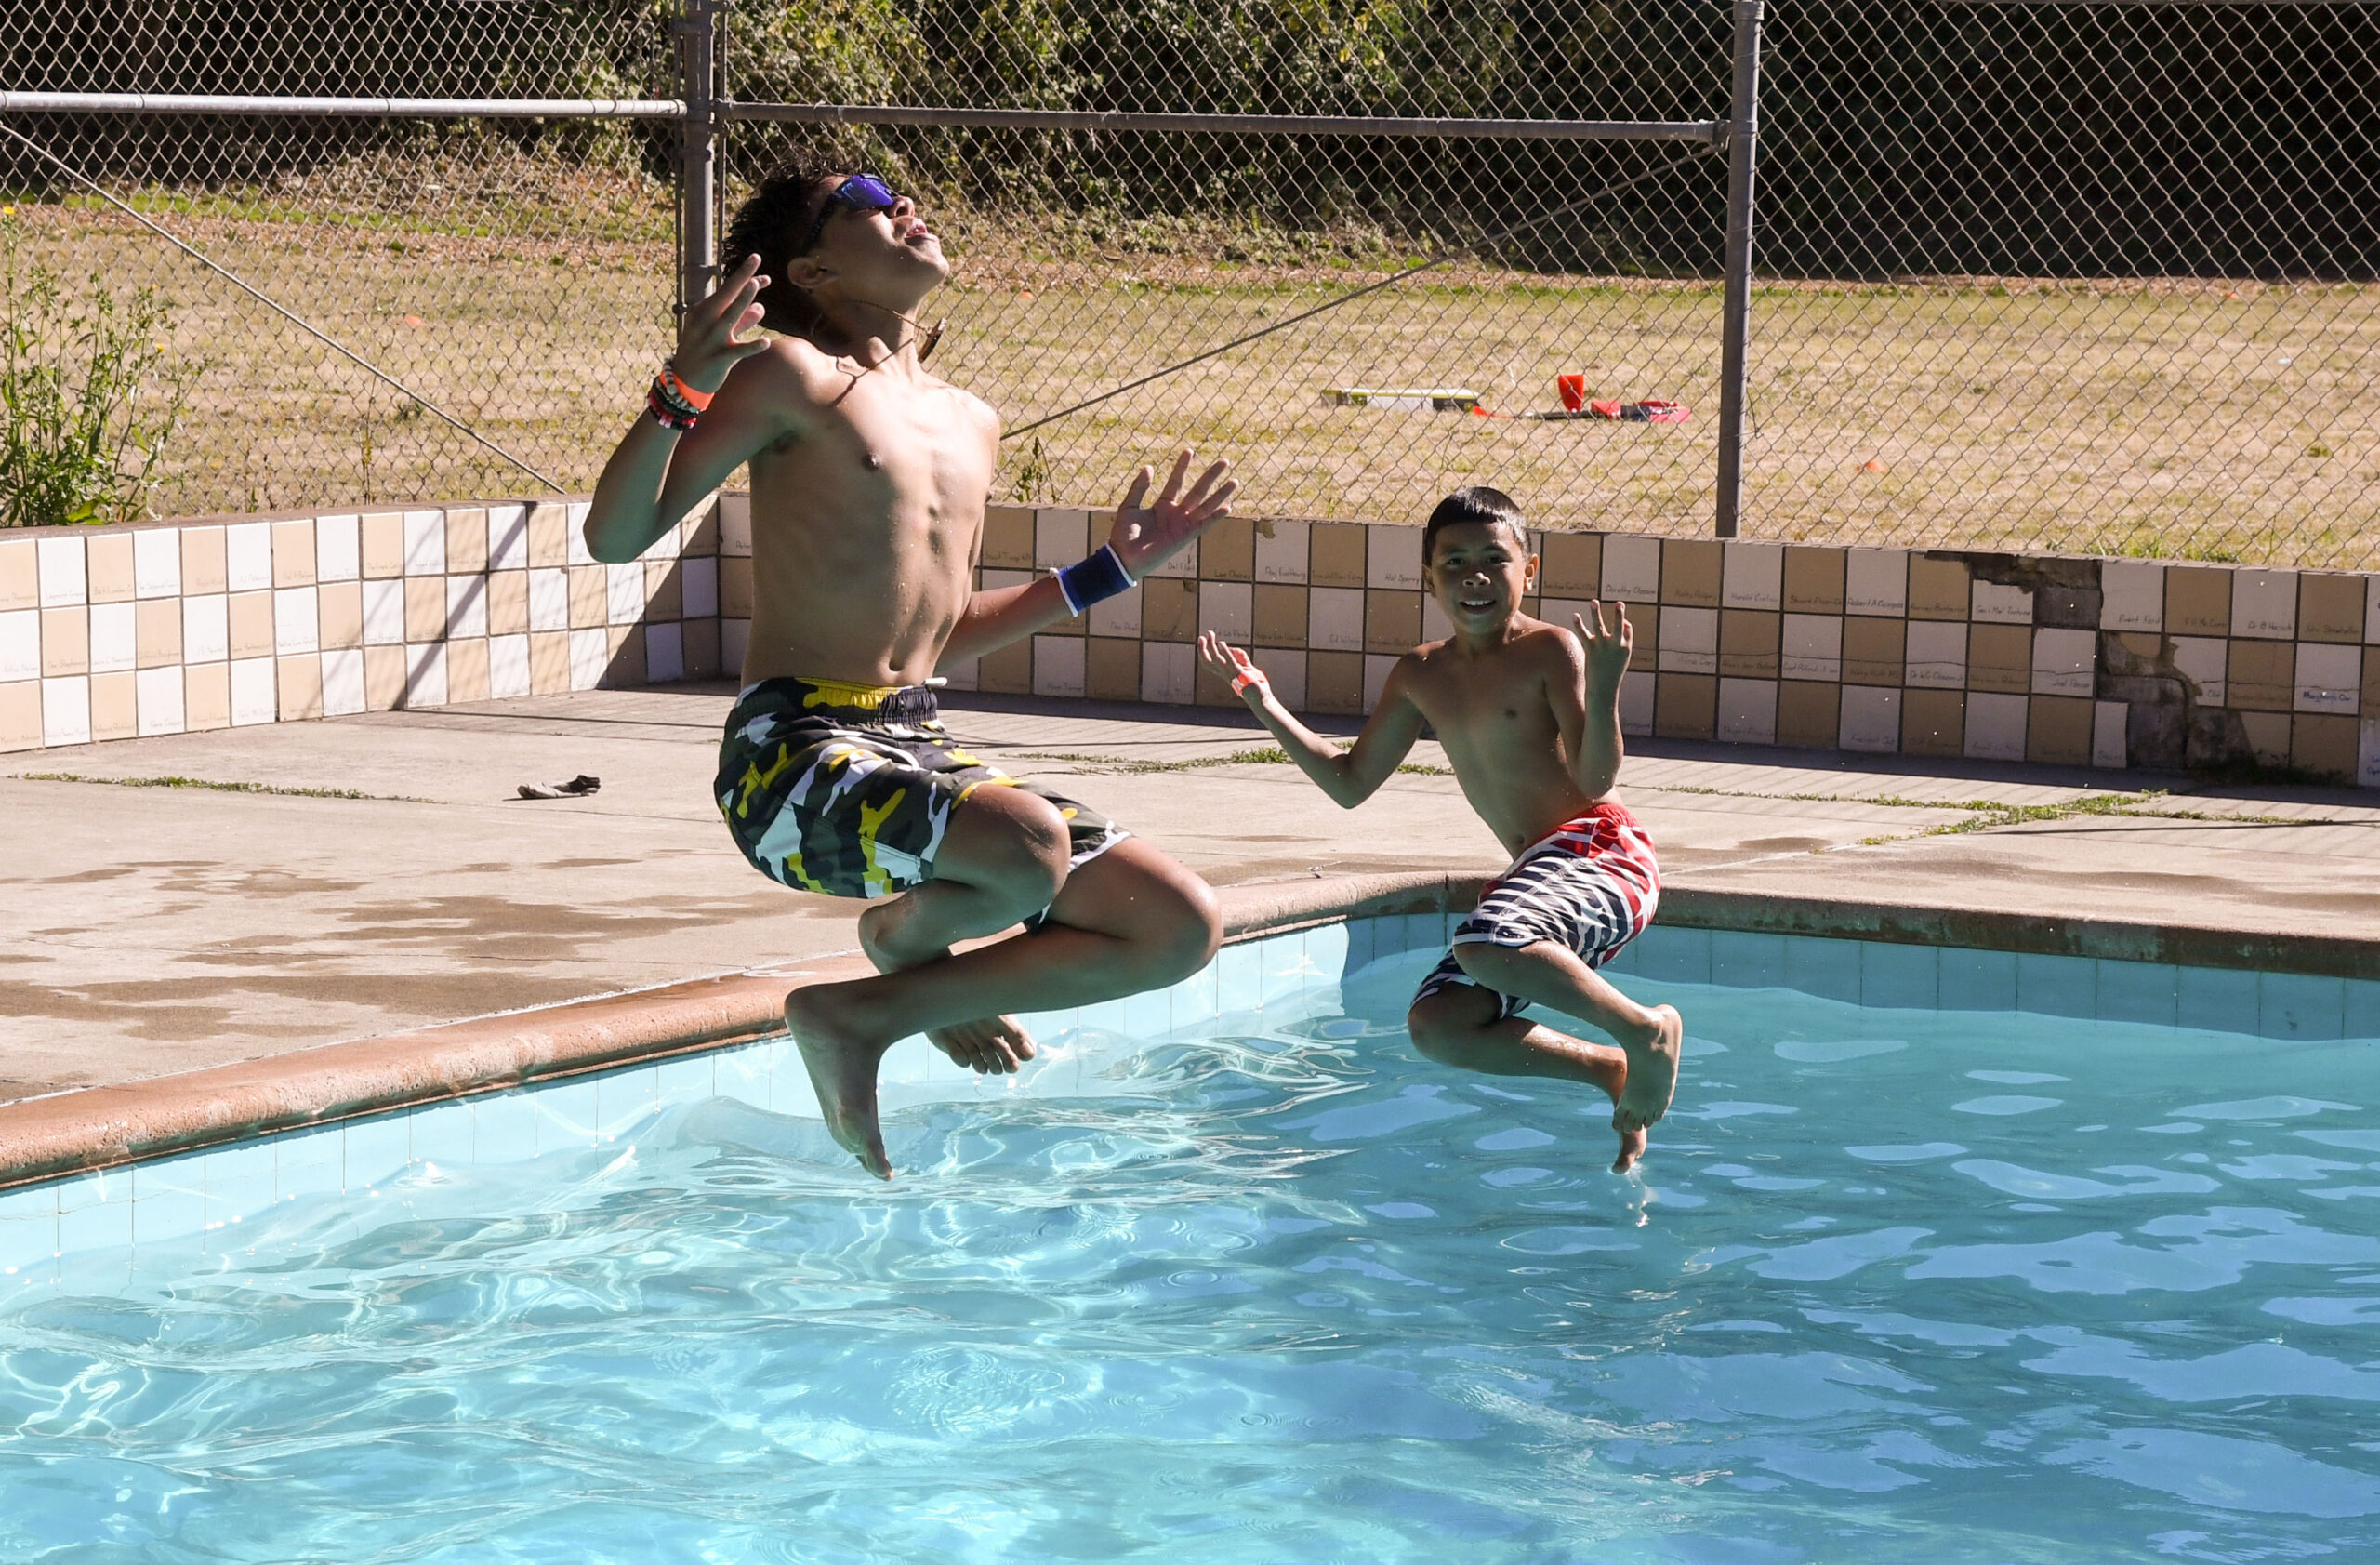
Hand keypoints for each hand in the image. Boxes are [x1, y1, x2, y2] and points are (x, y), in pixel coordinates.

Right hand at [673, 253, 770, 392]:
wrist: (684, 381)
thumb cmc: (703, 352)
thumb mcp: (720, 333)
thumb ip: (742, 321)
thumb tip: (761, 307)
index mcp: (702, 311)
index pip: (726, 290)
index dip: (743, 277)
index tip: (757, 262)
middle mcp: (705, 322)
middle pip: (725, 294)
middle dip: (741, 276)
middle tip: (756, 258)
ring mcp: (712, 339)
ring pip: (729, 317)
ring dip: (742, 300)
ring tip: (755, 285)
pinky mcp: (720, 359)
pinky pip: (738, 351)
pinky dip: (752, 346)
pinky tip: (766, 341)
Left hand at [1107, 449, 1236, 579]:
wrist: (1124, 557)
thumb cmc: (1124, 534)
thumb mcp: (1129, 506)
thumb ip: (1139, 487)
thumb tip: (1149, 467)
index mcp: (1163, 505)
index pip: (1177, 481)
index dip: (1182, 466)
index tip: (1189, 450)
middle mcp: (1176, 513)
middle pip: (1198, 490)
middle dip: (1211, 475)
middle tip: (1224, 461)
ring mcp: (1182, 524)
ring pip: (1206, 505)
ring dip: (1220, 494)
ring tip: (1234, 481)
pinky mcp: (1185, 537)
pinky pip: (1204, 525)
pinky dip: (1215, 517)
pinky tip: (1227, 507)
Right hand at [1198, 631, 1268, 702]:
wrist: (1260, 699)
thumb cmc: (1255, 685)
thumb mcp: (1246, 667)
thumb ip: (1239, 657)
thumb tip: (1232, 648)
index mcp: (1225, 674)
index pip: (1209, 663)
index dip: (1203, 652)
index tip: (1203, 641)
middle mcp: (1225, 675)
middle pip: (1208, 661)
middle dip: (1203, 649)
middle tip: (1202, 636)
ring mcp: (1231, 674)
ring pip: (1216, 659)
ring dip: (1211, 646)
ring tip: (1210, 634)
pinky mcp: (1239, 673)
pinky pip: (1230, 661)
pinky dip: (1225, 651)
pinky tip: (1221, 643)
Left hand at [1573, 599, 1633, 688]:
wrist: (1603, 690)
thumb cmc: (1612, 673)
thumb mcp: (1621, 659)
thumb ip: (1621, 643)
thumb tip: (1621, 628)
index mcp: (1626, 647)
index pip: (1628, 629)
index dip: (1625, 623)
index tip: (1623, 621)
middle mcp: (1615, 645)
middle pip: (1618, 626)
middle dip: (1619, 614)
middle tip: (1619, 603)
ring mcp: (1602, 647)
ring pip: (1599, 626)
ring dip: (1596, 613)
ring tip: (1593, 601)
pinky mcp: (1590, 650)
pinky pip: (1584, 634)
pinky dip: (1579, 625)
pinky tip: (1575, 615)